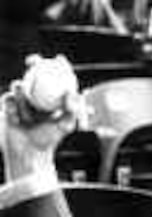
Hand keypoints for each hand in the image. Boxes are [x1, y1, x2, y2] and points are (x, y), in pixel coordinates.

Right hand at [0, 55, 80, 179]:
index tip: (59, 58)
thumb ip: (72, 109)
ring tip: (30, 118)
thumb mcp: (65, 125)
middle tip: (34, 61)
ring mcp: (22, 100)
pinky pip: (8, 99)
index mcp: (52, 100)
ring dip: (24, 100)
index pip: (56, 78)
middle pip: (34, 73)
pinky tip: (18, 121)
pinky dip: (14, 109)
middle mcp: (38, 97)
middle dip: (34, 63)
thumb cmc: (50, 140)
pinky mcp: (8, 106)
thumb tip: (73, 91)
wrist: (29, 153)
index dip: (58, 66)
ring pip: (19, 86)